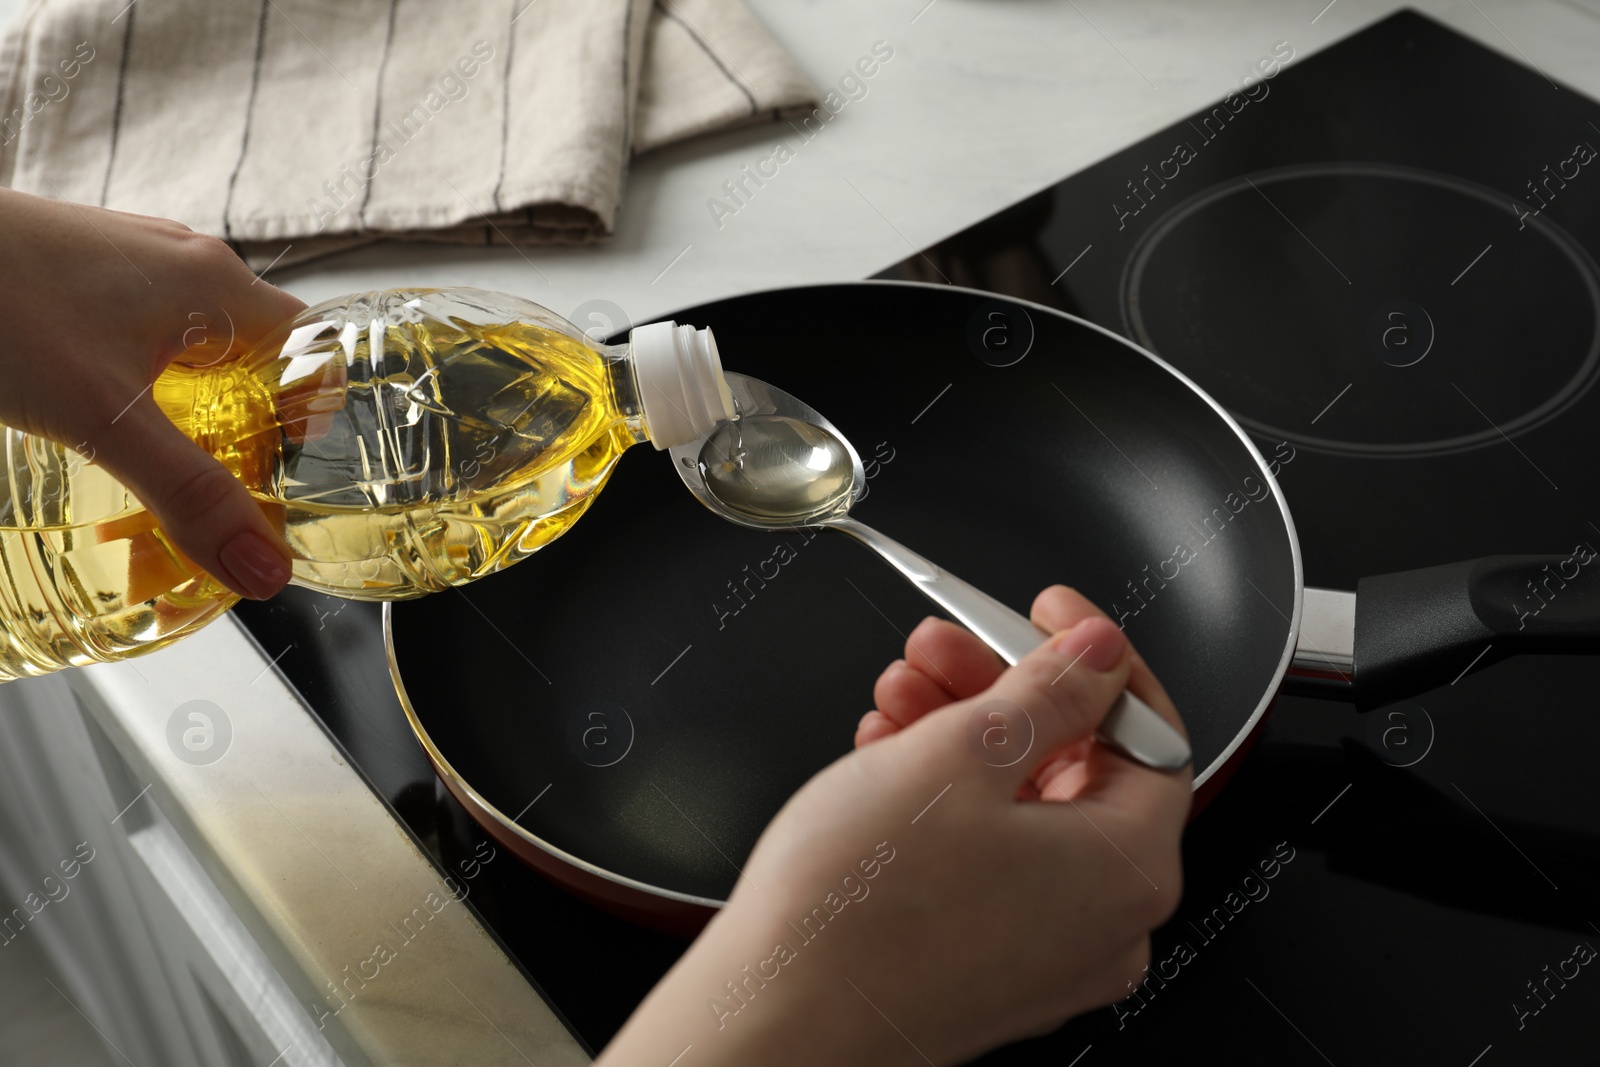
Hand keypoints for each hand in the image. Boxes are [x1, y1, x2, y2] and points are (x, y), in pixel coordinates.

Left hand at [0, 188, 304, 599]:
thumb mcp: (103, 421)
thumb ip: (190, 497)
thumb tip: (264, 570)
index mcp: (220, 284)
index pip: (317, 353)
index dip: (311, 420)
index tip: (276, 473)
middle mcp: (185, 262)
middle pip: (256, 356)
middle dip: (245, 428)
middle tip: (212, 488)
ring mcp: (129, 261)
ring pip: (194, 346)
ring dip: (188, 408)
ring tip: (146, 461)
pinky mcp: (79, 270)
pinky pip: (140, 334)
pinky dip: (136, 383)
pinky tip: (88, 415)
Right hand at [598, 586, 1190, 1066]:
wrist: (775, 1018)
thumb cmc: (861, 911)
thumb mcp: (962, 753)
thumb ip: (1048, 690)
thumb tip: (1097, 655)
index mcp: (1126, 867)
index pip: (1150, 735)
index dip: (1098, 661)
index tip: (1055, 619)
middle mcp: (1103, 923)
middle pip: (1077, 768)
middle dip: (1003, 692)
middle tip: (948, 648)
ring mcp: (1044, 954)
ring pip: (1022, 810)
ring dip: (963, 737)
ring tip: (899, 698)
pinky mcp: (985, 968)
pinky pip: (988, 860)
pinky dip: (947, 801)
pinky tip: (889, 758)